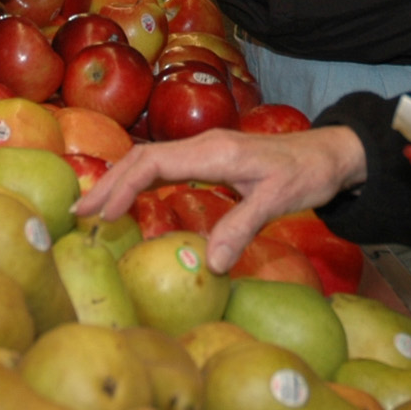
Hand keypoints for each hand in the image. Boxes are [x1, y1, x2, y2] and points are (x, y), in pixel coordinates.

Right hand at [73, 127, 367, 272]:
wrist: (331, 153)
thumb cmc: (307, 174)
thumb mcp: (278, 201)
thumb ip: (242, 227)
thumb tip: (209, 264)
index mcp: (214, 151)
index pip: (154, 163)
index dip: (123, 187)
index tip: (101, 214)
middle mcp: (203, 145)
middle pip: (142, 158)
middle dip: (109, 184)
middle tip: (79, 215)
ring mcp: (206, 150)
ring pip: (151, 160)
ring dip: (120, 181)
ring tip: (92, 209)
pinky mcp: (211, 160)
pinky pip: (165, 167)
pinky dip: (139, 182)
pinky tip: (128, 201)